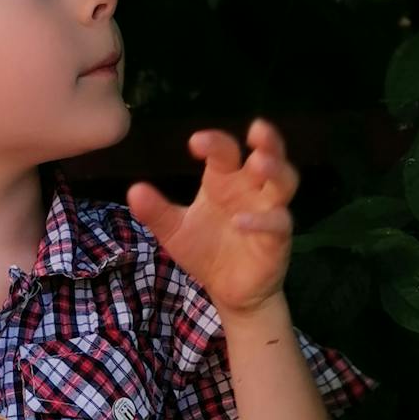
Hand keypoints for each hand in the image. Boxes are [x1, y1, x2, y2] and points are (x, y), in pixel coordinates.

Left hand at [127, 118, 298, 315]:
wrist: (227, 291)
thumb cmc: (206, 251)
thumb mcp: (175, 231)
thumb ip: (156, 211)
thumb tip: (134, 190)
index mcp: (225, 180)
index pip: (225, 152)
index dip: (214, 143)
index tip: (195, 142)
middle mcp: (250, 189)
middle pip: (267, 156)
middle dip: (267, 142)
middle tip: (257, 128)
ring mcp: (268, 211)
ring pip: (284, 182)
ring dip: (276, 169)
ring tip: (261, 163)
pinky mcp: (277, 237)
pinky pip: (277, 223)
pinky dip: (262, 220)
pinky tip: (241, 221)